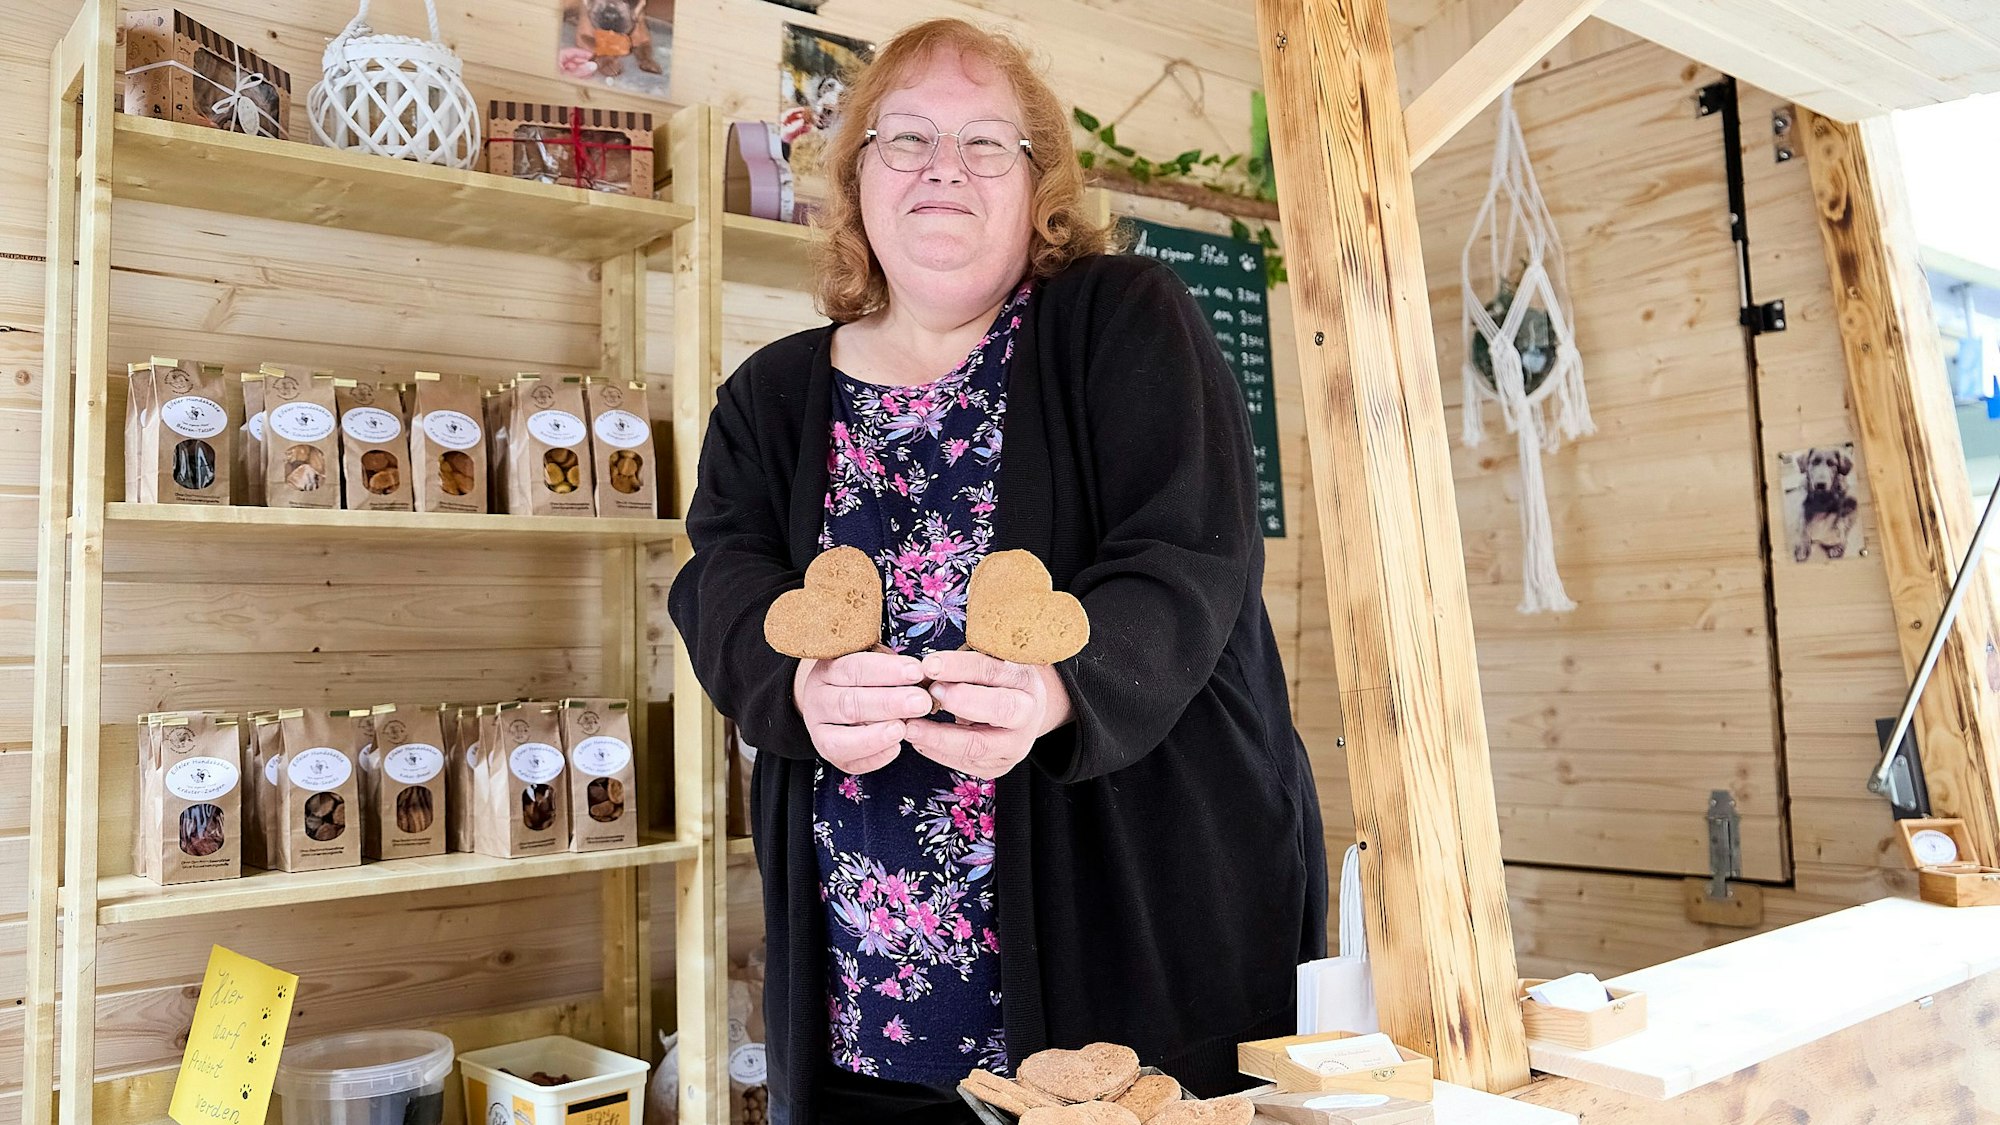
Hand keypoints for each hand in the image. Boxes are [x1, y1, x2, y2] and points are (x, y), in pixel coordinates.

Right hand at [793, 647, 930, 774]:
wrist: (834, 701)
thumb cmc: (862, 678)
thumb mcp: (872, 661)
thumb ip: (892, 668)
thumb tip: (924, 675)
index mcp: (827, 671)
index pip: (854, 668)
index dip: (886, 670)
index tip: (916, 671)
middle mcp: (818, 701)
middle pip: (849, 704)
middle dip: (888, 703)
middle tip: (921, 702)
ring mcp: (819, 732)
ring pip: (841, 739)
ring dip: (876, 735)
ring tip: (903, 728)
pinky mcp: (831, 756)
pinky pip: (850, 762)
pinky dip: (874, 757)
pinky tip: (895, 748)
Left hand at [903, 650, 1073, 780]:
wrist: (1017, 713)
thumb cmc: (993, 682)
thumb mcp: (985, 663)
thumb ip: (962, 665)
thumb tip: (926, 669)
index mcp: (1025, 679)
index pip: (993, 670)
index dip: (960, 667)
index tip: (930, 665)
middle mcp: (1027, 714)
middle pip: (1001, 709)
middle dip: (960, 701)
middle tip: (927, 695)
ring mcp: (1015, 745)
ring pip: (978, 745)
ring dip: (939, 736)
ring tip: (910, 726)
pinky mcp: (997, 766)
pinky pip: (964, 763)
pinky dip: (936, 751)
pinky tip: (918, 740)